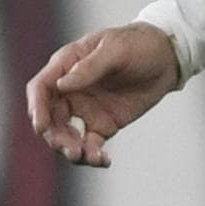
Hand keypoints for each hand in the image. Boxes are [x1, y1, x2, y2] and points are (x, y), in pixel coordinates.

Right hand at [25, 19, 180, 165]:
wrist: (167, 58)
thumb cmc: (138, 44)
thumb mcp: (115, 50)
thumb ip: (89, 67)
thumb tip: (62, 86)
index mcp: (67, 66)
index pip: (41, 88)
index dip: (37, 108)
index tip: (41, 127)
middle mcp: (71, 90)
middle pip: (50, 117)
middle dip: (56, 136)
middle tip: (71, 149)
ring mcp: (85, 109)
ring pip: (66, 135)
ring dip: (71, 149)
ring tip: (87, 157)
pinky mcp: (102, 125)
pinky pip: (90, 145)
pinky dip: (92, 156)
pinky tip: (104, 161)